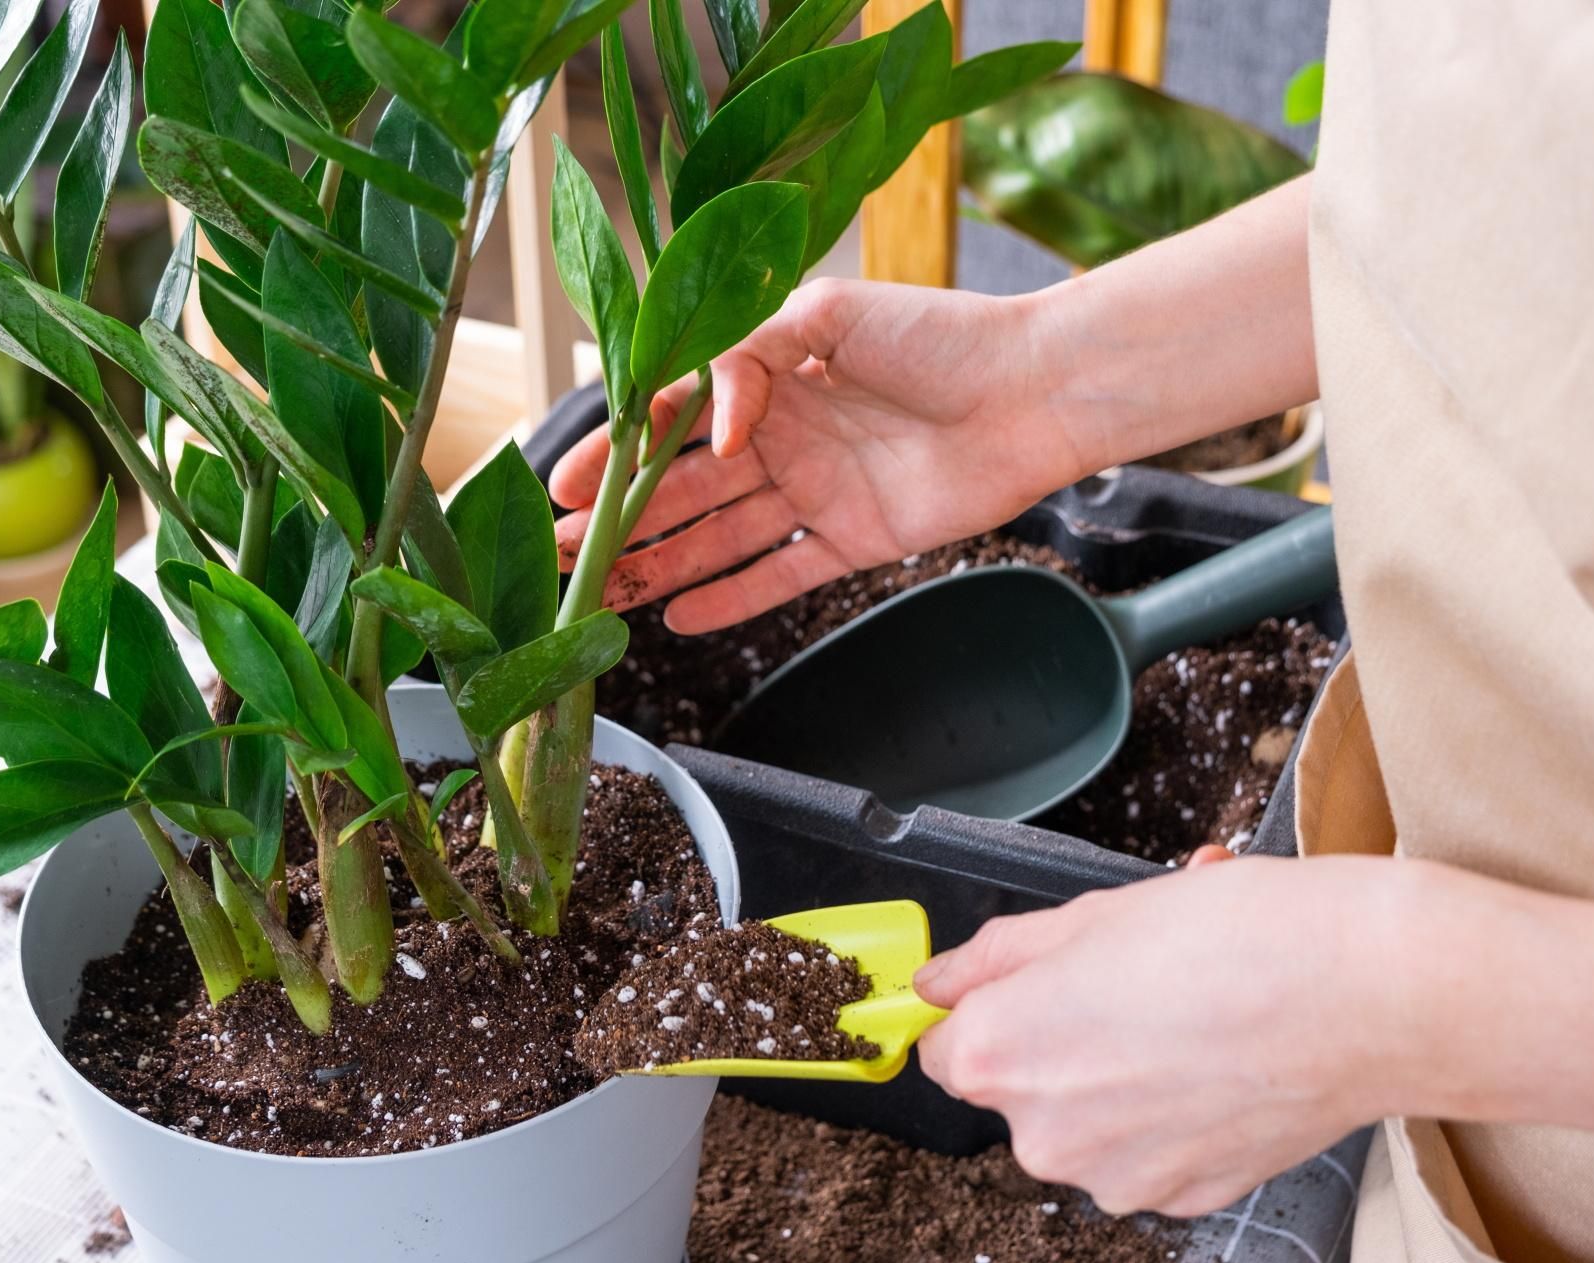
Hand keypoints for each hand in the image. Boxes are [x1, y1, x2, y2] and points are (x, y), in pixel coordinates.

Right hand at [548, 279, 1094, 632]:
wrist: (1033, 390)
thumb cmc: (940, 335)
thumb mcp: (829, 315)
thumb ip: (751, 360)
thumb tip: (711, 426)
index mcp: (770, 374)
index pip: (672, 419)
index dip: (618, 452)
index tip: (565, 485)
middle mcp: (785, 435)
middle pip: (683, 487)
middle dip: (619, 520)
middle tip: (559, 554)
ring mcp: (816, 490)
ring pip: (719, 536)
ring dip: (660, 564)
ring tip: (601, 594)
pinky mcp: (853, 538)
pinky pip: (780, 573)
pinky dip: (732, 598)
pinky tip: (679, 617)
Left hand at [912, 854, 1406, 1216]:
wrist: (1366, 996)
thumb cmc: (1237, 940)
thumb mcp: (1090, 915)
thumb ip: (996, 958)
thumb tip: (937, 981)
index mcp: (999, 1053)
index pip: (941, 1046)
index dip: (984, 1009)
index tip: (1023, 989)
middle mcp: (1044, 1134)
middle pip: (1015, 1087)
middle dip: (1055, 1041)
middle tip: (1126, 986)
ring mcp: (1115, 1178)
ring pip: (1084, 1124)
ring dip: (1114, 1080)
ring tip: (1183, 1017)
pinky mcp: (1182, 1198)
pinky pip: (1146, 1153)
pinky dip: (1169, 1117)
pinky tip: (1215, 1063)